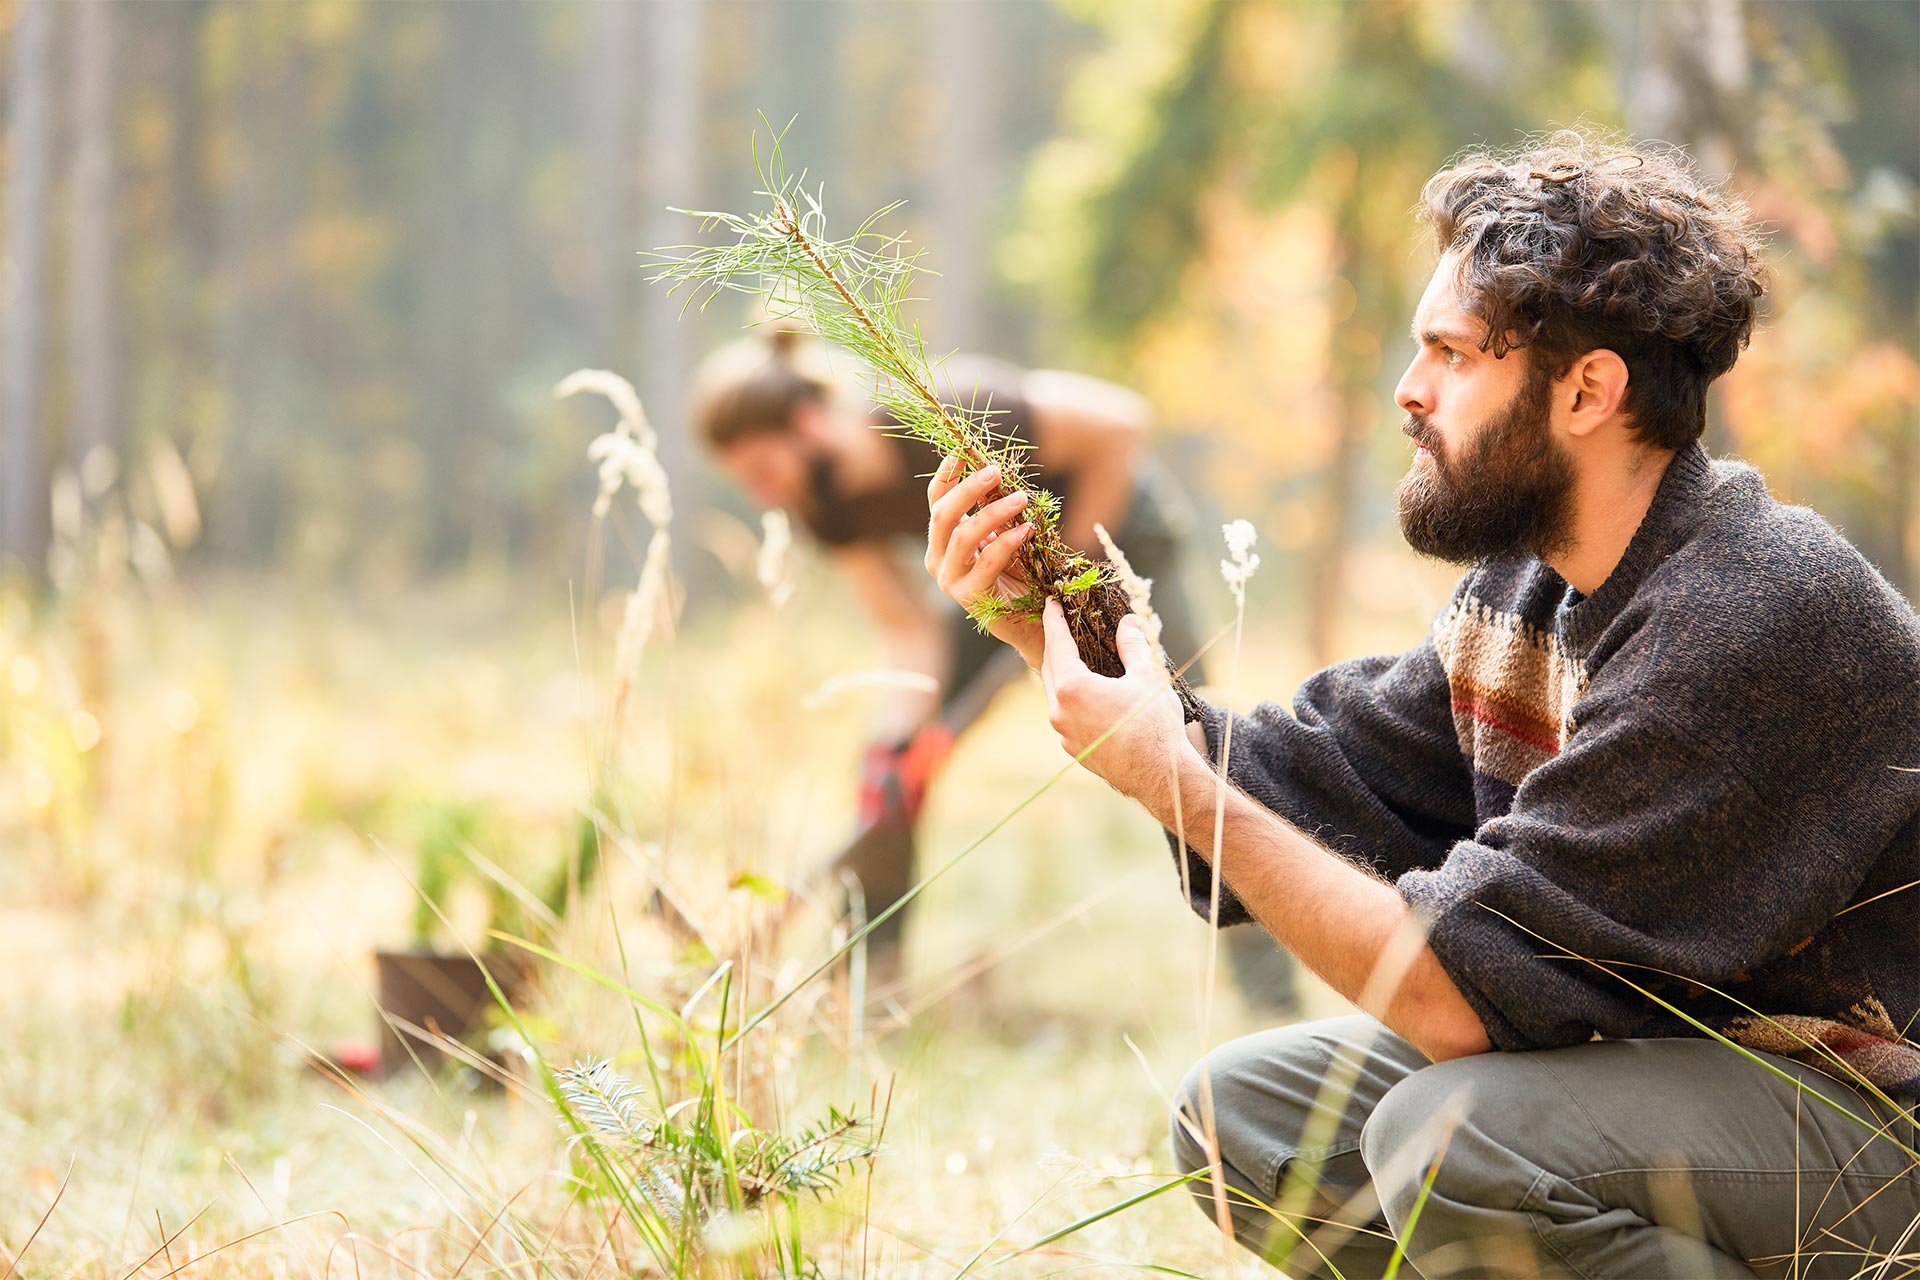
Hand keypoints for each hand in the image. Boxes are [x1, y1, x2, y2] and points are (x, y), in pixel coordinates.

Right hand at [926, 454, 1042, 666]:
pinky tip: (1027, 530)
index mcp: (941, 540)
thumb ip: (994, 509)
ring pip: (962, 536)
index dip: (946, 474)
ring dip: (993, 512)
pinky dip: (1007, 542)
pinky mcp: (968, 597)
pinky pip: (986, 561)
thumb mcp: (1004, 533)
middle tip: (995, 471)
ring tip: (1020, 498)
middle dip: (968, 489)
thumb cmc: (1019, 573)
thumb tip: (995, 472)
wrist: (1031, 620)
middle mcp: (937, 559)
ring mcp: (949, 580)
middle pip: (943, 515)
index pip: (936, 501)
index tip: (962, 451)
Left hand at [1039, 597, 1190, 797]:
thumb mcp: (1146, 676)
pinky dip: (1070, 698)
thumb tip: (1129, 622)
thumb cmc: (1154, 724)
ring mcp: (1063, 733)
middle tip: (1059, 624)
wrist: (1159, 776)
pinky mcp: (1073, 749)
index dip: (1053, 620)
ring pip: (1054, 693)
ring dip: (1061, 672)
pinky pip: (1064, 715)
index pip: (1057, 643)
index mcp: (1071, 688)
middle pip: (1050, 667)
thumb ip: (1132, 645)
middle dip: (1055, 643)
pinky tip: (1085, 693)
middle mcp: (1059, 712)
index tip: (1050, 604)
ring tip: (1071, 656)